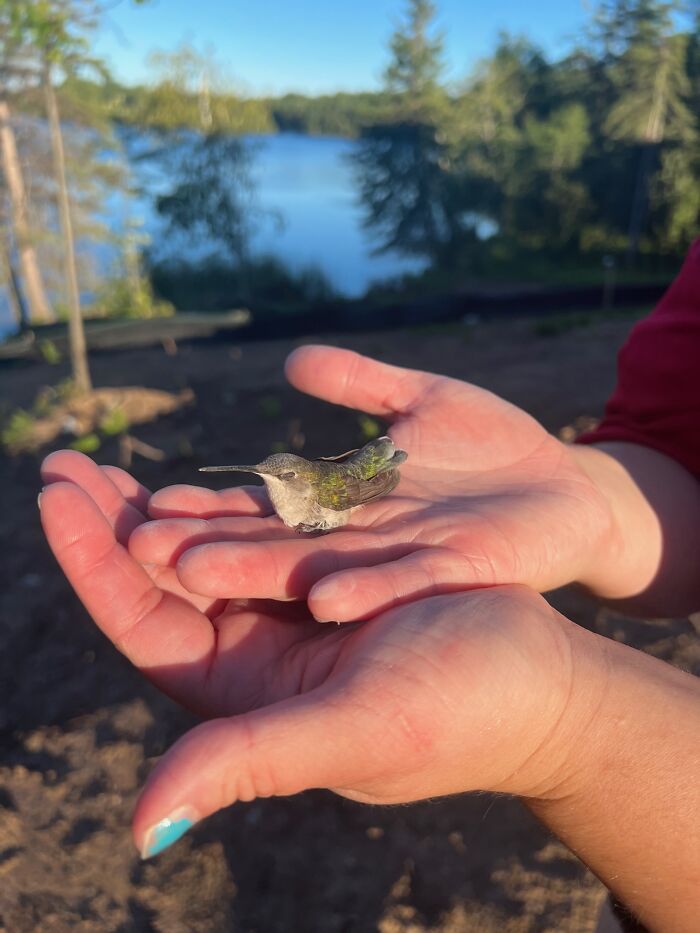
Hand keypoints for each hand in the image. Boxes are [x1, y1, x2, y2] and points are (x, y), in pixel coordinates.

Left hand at [39, 451, 593, 857]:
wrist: (543, 685)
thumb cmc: (464, 711)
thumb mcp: (357, 732)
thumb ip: (252, 764)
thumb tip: (134, 833)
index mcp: (245, 698)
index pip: (142, 624)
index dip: (92, 560)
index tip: (58, 493)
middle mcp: (256, 660)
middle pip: (157, 587)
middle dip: (109, 524)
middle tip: (66, 463)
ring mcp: (290, 620)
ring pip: (202, 558)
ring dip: (156, 511)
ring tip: (113, 464)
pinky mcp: (328, 587)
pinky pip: (258, 539)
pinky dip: (222, 506)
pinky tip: (201, 476)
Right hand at [132, 346, 618, 620]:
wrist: (569, 489)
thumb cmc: (493, 449)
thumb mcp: (424, 398)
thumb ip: (362, 383)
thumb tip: (291, 361)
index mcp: (349, 502)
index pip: (262, 504)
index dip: (204, 503)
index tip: (138, 500)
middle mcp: (363, 540)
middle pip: (275, 543)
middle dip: (208, 543)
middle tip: (134, 545)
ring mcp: (407, 559)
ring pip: (324, 569)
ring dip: (263, 572)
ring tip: (198, 572)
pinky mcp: (457, 571)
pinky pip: (407, 582)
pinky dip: (366, 590)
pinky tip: (323, 599)